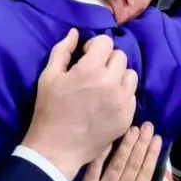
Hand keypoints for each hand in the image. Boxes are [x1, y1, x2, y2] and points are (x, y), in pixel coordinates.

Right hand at [24, 29, 138, 178]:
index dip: (94, 46)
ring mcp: (122, 102)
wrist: (57, 148)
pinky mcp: (127, 117)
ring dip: (118, 76)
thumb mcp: (49, 76)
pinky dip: (122, 95)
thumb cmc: (49, 109)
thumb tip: (75, 33)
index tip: (85, 57)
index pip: (106, 42)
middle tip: (94, 72)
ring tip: (104, 87)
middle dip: (107, 60)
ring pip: (131, 75)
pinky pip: (131, 96)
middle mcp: (111, 83)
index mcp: (91, 69)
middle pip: (120, 57)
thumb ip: (62, 50)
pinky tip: (107, 103)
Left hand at [60, 123, 161, 180]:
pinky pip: (94, 170)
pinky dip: (101, 155)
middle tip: (148, 125)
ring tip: (134, 129)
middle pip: (134, 165)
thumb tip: (138, 179)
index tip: (157, 138)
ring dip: (127, 145)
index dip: (152, 154)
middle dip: (142, 143)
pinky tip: (106, 141)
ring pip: (118, 164)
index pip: (146, 173)